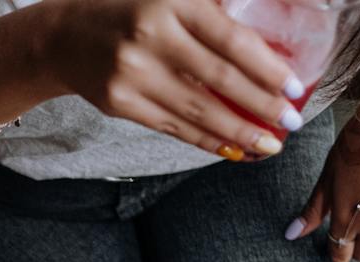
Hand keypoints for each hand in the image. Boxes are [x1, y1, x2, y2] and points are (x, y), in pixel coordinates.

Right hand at [37, 0, 305, 160]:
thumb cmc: (133, 13)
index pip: (231, 41)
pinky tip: (231, 148)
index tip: (294, 88)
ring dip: (238, 132)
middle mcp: (151, 37)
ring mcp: (132, 73)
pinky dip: (205, 140)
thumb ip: (213, 14)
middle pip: (218, 81)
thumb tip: (270, 49)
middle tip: (291, 123)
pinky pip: (173, 127)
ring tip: (269, 144)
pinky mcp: (120, 102)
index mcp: (172, 3)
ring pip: (197, 111)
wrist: (65, 36)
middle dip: (260, 106)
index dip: (266, 68)